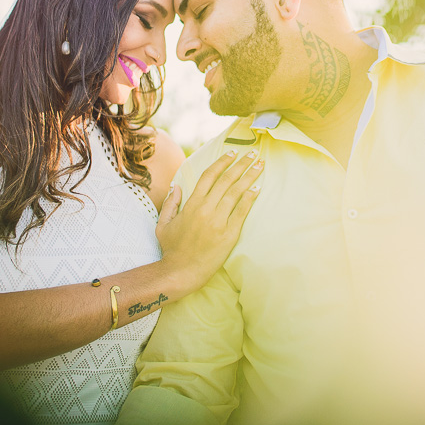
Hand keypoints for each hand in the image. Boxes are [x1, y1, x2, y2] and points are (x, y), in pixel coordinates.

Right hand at [155, 149, 262, 292]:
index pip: (209, 175)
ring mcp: (218, 221)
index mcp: (191, 204)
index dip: (222, 162)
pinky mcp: (229, 234)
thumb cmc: (171, 249)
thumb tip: (176, 186)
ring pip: (236, 192)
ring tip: (260, 165)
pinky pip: (242, 211)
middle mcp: (206, 209)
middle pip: (226, 180)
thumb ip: (170, 203)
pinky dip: (250, 198)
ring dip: (249, 176)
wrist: (182, 272)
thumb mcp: (163, 224)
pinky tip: (258, 187)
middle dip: (241, 163)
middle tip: (253, 153)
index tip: (232, 152)